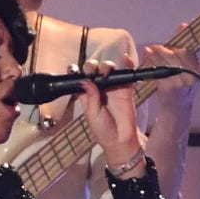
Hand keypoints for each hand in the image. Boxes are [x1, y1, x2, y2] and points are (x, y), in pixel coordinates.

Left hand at [76, 55, 144, 171]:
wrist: (119, 140)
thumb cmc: (103, 130)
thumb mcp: (92, 114)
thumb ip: (90, 97)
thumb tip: (86, 80)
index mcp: (87, 95)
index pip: (81, 79)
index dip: (76, 72)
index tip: (72, 69)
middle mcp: (99, 89)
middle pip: (94, 70)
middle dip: (91, 66)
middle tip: (91, 71)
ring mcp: (113, 87)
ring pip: (109, 69)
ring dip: (106, 66)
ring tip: (105, 72)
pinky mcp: (126, 88)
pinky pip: (126, 73)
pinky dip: (127, 64)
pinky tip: (125, 59)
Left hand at [141, 31, 199, 116]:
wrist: (177, 110)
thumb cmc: (180, 86)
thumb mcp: (186, 68)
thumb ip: (183, 49)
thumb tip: (183, 25)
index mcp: (199, 70)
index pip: (190, 50)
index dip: (180, 39)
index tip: (175, 31)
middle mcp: (192, 77)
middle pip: (178, 56)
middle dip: (165, 50)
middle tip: (154, 46)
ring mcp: (181, 83)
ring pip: (167, 63)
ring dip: (156, 55)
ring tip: (147, 50)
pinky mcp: (169, 88)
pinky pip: (159, 73)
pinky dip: (151, 65)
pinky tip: (146, 61)